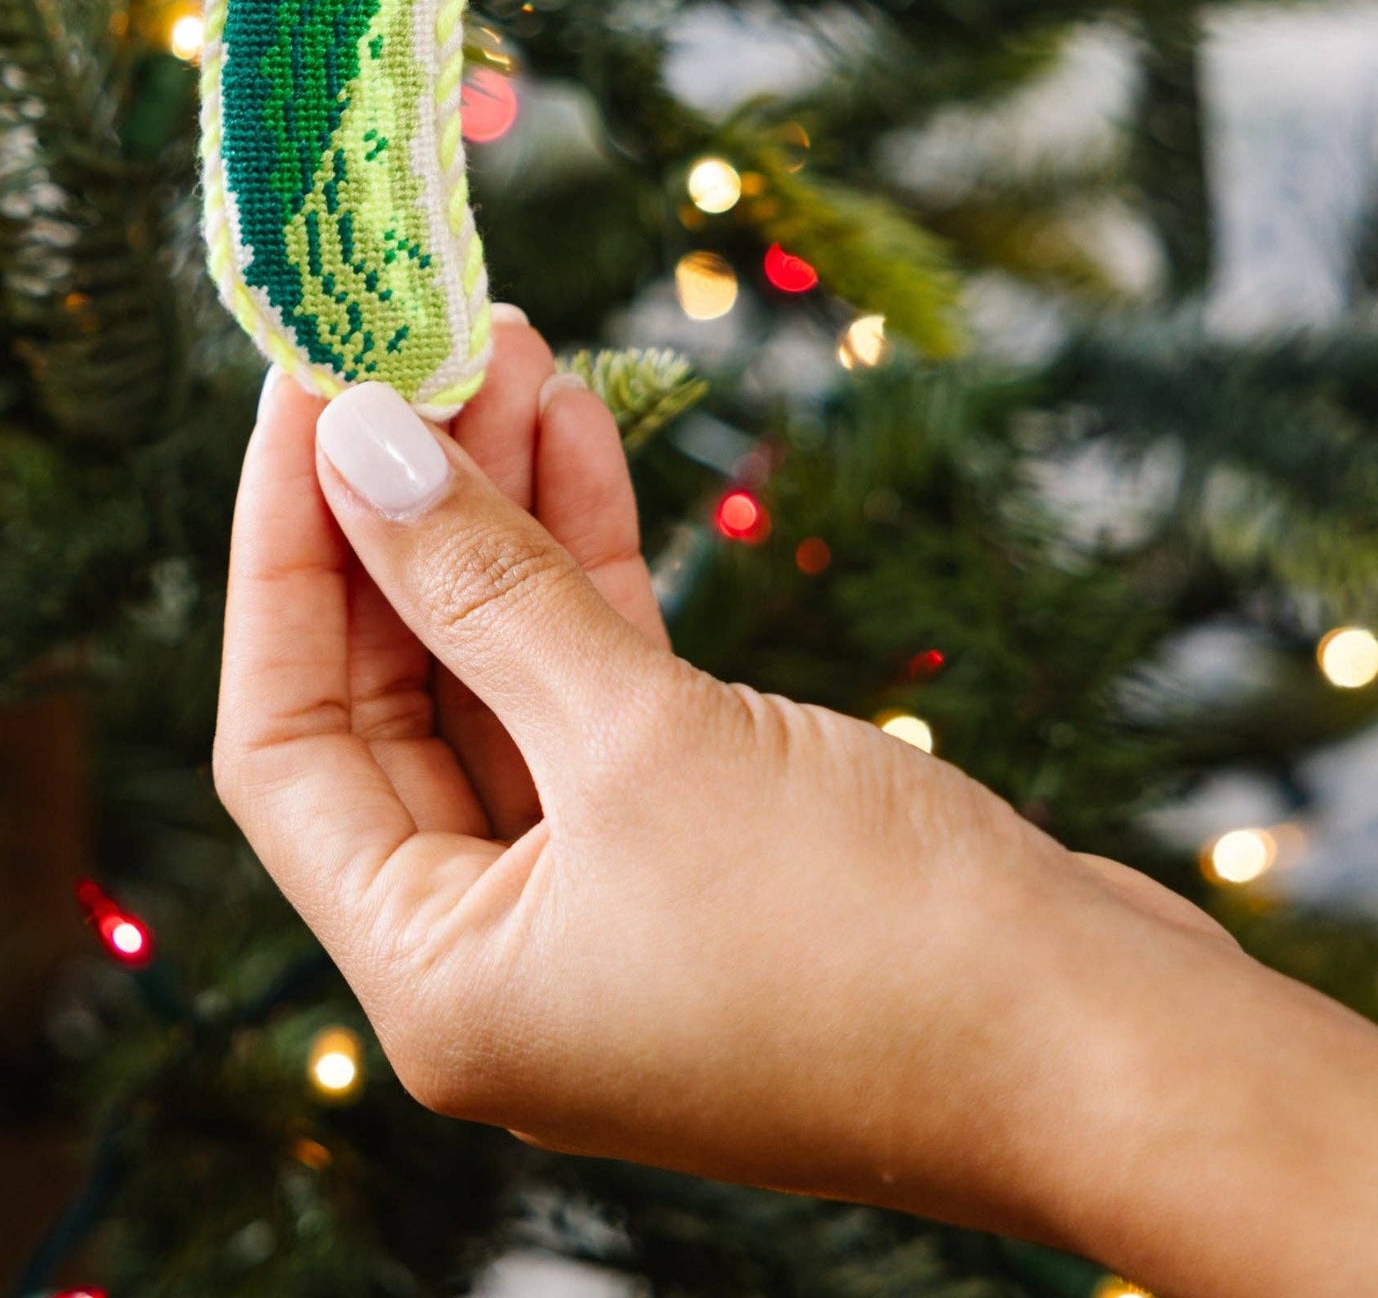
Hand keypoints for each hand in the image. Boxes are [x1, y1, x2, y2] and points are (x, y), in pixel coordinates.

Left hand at [216, 313, 1377, 1296]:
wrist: (1112, 1049)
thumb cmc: (867, 942)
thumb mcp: (641, 741)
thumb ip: (483, 586)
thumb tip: (358, 443)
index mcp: (436, 976)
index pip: (283, 734)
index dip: (285, 549)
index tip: (301, 388)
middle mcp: (496, 947)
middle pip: (389, 688)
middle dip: (400, 508)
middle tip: (405, 345)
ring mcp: (597, 894)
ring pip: (499, 667)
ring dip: (495, 509)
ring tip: (496, 347)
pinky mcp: (692, 841)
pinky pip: (596, 680)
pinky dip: (583, 561)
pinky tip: (573, 428)